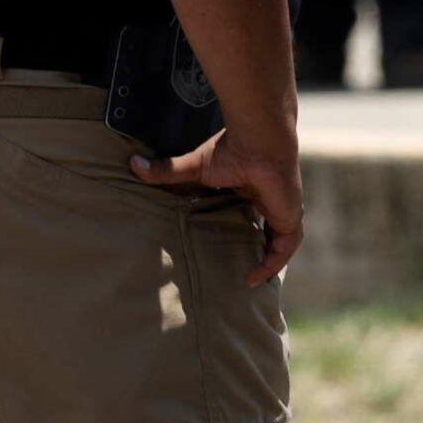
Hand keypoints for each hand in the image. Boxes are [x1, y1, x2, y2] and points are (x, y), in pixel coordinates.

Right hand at [131, 126, 305, 284]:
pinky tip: (257, 277)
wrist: (258, 141)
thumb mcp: (195, 167)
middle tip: (243, 272)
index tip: (229, 248)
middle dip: (260, 250)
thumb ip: (166, 171)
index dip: (244, 231)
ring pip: (280, 242)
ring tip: (250, 281)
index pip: (252, 214)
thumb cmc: (230, 150)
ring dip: (269, 261)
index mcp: (253, 189)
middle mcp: (271, 200)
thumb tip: (132, 164)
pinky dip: (273, 262)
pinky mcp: (290, 216)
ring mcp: (284, 208)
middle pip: (268, 231)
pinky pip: (285, 247)